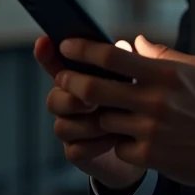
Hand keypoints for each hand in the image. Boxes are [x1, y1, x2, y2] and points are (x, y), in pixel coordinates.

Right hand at [34, 35, 146, 190]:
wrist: (149, 144)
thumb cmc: (141, 104)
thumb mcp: (141, 79)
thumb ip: (131, 61)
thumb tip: (123, 44)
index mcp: (81, 78)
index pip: (57, 64)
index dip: (46, 54)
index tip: (45, 42)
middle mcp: (71, 102)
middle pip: (54, 98)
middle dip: (72, 98)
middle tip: (93, 100)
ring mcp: (73, 129)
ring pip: (62, 126)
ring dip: (88, 124)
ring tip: (113, 122)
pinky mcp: (79, 152)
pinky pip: (75, 150)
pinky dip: (94, 145)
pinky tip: (114, 139)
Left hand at [52, 35, 194, 187]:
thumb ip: (163, 55)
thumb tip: (135, 41)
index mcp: (166, 74)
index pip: (113, 57)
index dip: (84, 50)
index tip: (68, 45)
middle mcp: (155, 101)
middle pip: (95, 89)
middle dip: (71, 81)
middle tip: (63, 77)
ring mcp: (150, 131)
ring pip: (102, 119)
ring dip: (95, 113)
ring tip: (93, 107)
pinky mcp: (149, 157)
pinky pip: (117, 146)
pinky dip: (117, 140)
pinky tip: (126, 135)